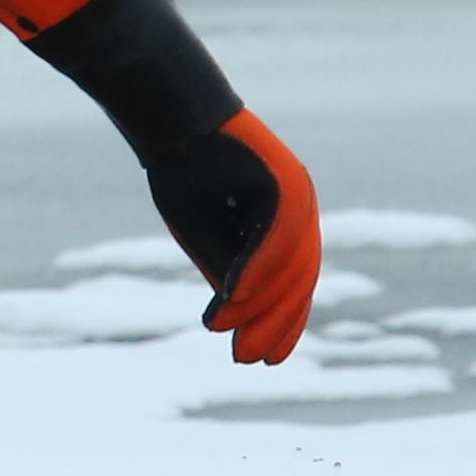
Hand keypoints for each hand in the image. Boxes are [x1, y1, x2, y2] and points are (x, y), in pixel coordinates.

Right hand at [144, 108, 320, 364]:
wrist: (173, 114)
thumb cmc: (185, 169)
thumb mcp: (206, 231)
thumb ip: (229, 267)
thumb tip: (240, 313)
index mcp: (285, 218)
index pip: (292, 281)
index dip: (280, 322)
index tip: (263, 357)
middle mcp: (301, 207)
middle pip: (297, 281)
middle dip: (274, 325)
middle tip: (248, 361)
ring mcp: (298, 194)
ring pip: (290, 267)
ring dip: (262, 307)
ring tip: (236, 340)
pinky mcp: (285, 184)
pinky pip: (277, 240)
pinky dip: (256, 273)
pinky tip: (236, 301)